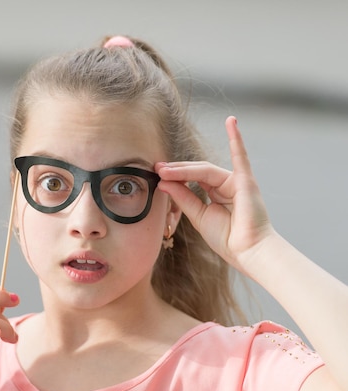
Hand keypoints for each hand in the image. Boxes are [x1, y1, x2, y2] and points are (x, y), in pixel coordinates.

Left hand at [155, 116, 274, 270]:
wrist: (248, 252)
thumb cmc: (227, 239)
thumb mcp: (198, 216)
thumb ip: (183, 197)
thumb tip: (163, 182)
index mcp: (216, 194)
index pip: (192, 179)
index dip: (174, 175)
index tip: (157, 173)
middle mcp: (226, 185)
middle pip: (197, 172)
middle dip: (176, 170)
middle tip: (157, 168)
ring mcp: (237, 181)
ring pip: (206, 169)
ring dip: (184, 169)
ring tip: (165, 169)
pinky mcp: (246, 182)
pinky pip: (241, 157)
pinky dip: (236, 139)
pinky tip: (231, 122)